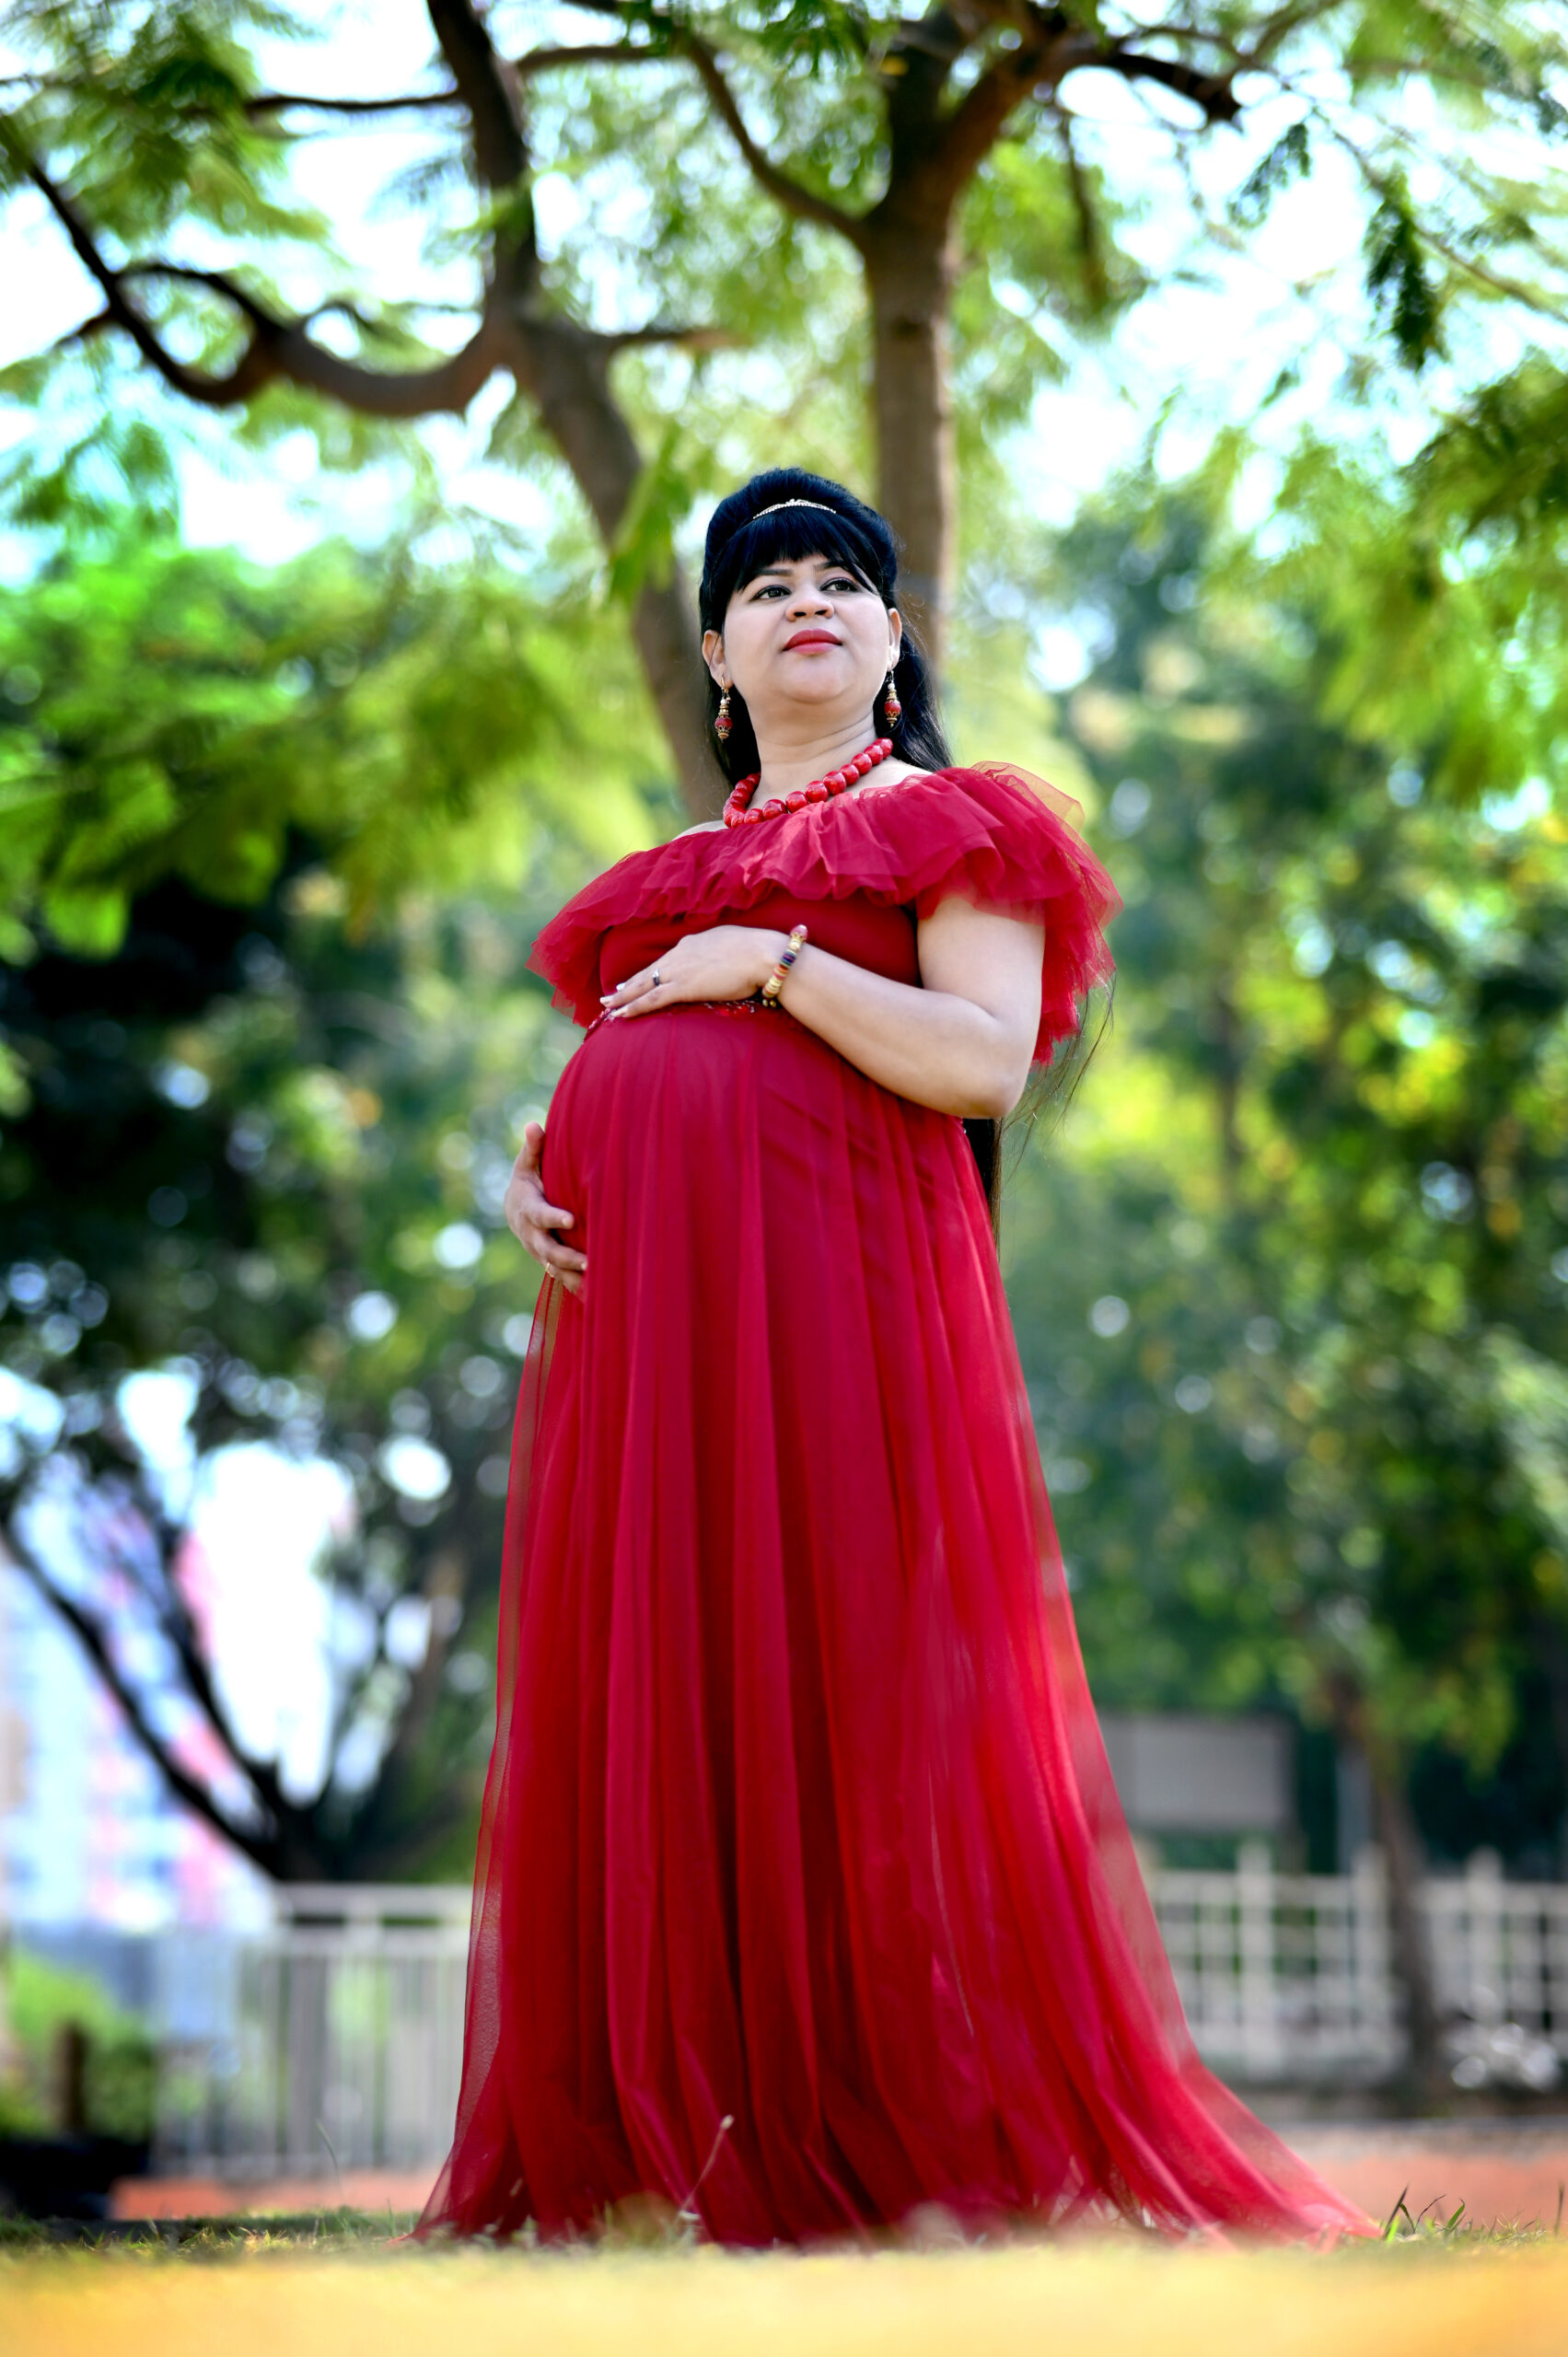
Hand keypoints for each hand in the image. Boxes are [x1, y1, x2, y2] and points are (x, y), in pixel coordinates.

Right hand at [504, 1121, 585, 1295]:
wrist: (515, 1210)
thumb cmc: (528, 1181)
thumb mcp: (527, 1164)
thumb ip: (534, 1149)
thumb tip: (534, 1125)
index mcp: (528, 1209)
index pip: (540, 1215)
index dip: (554, 1218)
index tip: (571, 1219)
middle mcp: (533, 1235)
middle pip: (548, 1249)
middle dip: (567, 1256)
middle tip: (589, 1260)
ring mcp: (540, 1252)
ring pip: (556, 1268)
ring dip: (575, 1277)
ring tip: (597, 1282)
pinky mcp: (550, 1263)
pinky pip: (563, 1278)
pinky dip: (578, 1288)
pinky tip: (598, 1299)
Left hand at [601, 925, 783, 1018]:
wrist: (763, 954)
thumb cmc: (757, 951)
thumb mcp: (731, 944)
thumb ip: (717, 952)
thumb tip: (718, 960)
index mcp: (691, 944)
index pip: (664, 961)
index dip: (648, 972)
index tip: (636, 979)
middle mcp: (679, 955)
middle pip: (647, 972)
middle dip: (628, 985)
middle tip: (612, 994)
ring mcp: (679, 971)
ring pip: (642, 986)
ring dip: (623, 997)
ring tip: (609, 1006)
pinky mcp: (683, 987)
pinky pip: (651, 999)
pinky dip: (634, 1006)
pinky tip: (621, 1014)